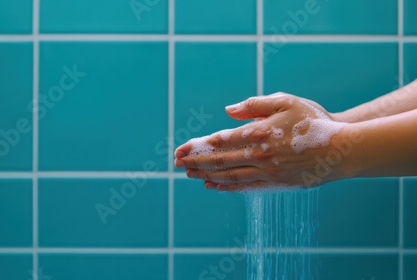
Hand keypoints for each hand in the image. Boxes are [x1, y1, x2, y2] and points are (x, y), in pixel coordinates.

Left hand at [174, 93, 350, 190]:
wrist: (341, 150)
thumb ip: (254, 104)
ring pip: (229, 175)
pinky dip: (225, 187)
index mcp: (260, 132)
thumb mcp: (285, 101)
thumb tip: (227, 111)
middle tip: (177, 163)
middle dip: (196, 162)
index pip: (220, 141)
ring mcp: (267, 172)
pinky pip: (244, 187)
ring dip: (206, 175)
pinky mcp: (275, 183)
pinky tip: (211, 185)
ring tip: (188, 174)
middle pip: (220, 160)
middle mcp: (260, 154)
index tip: (181, 149)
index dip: (198, 146)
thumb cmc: (313, 120)